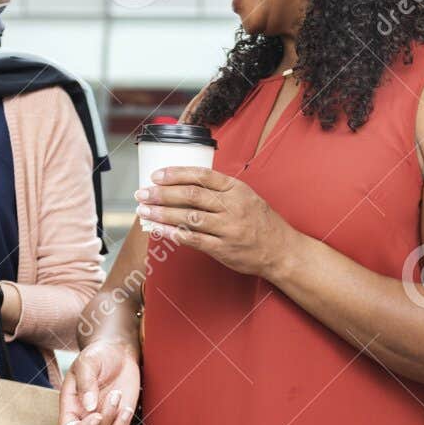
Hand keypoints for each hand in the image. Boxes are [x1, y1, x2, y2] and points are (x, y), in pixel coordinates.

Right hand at [61, 341, 139, 424]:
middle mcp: (83, 418)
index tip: (96, 416)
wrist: (118, 353)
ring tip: (123, 403)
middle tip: (115, 394)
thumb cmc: (99, 355)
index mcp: (70, 405)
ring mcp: (101, 424)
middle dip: (105, 421)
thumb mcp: (88, 362)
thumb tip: (89, 406)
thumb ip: (86, 382)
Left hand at [135, 166, 296, 278]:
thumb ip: (221, 190)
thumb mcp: (246, 197)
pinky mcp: (224, 249)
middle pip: (191, 195)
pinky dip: (174, 234)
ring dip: (162, 214)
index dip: (175, 174)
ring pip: (189, 217)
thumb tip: (186, 184)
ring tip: (144, 211)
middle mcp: (232, 206)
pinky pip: (194, 240)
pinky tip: (159, 230)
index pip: (201, 175)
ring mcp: (228, 228)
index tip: (156, 175)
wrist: (281, 251)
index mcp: (236, 189)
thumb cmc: (261, 222)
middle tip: (142, 193)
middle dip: (162, 193)